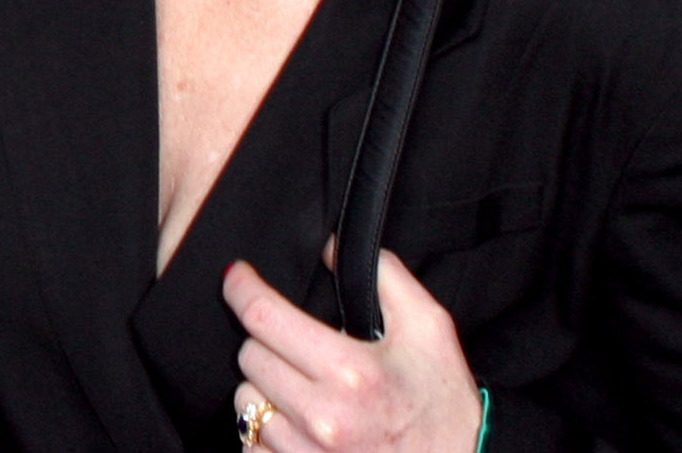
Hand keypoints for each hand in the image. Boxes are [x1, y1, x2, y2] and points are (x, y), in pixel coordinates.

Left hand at [227, 251, 481, 451]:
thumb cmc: (443, 405)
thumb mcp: (430, 330)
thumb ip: (385, 277)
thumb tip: (330, 247)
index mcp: (351, 372)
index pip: (263, 316)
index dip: (241, 288)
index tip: (237, 277)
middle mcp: (323, 417)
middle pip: (249, 355)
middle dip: (267, 342)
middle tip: (299, 348)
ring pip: (245, 400)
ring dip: (265, 388)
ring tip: (305, 390)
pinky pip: (250, 442)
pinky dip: (265, 430)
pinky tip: (299, 426)